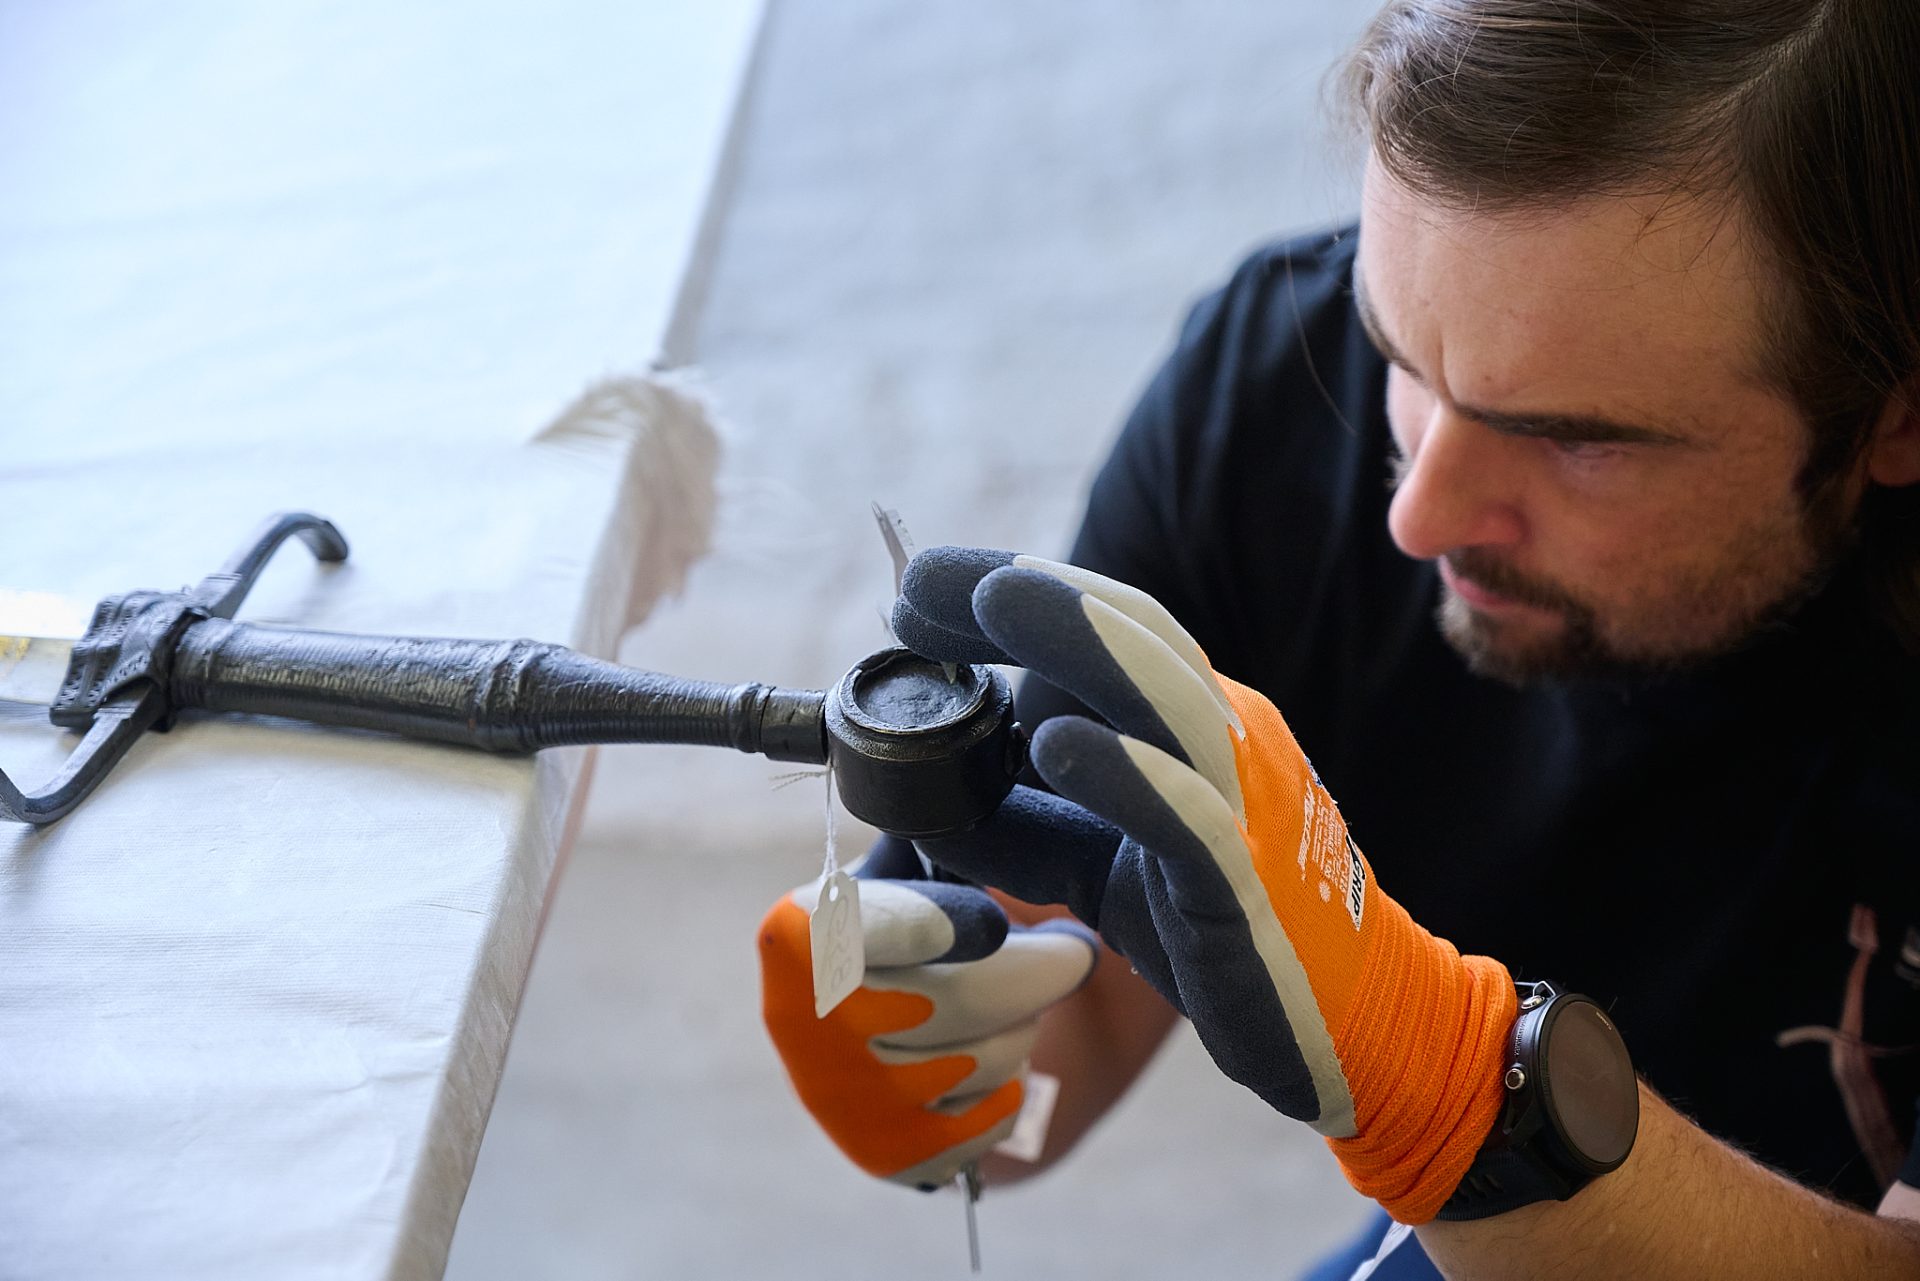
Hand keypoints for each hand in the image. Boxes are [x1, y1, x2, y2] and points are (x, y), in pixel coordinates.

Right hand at [758, 838, 1097, 1187]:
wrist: (868, 1014)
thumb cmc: (906, 913)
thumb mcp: (910, 857)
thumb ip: (945, 842)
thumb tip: (1008, 826)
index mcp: (795, 931)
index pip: (882, 930)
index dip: (946, 924)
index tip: (996, 920)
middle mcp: (799, 1020)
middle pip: (953, 1002)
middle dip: (1032, 973)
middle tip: (1071, 952)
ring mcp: (839, 1096)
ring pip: (980, 1062)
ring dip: (1023, 1028)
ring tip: (1023, 1003)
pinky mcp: (883, 1150)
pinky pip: (984, 1123)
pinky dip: (1010, 1092)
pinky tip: (1005, 1066)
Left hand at [893, 548, 1517, 1222]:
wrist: (1365, 1022)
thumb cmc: (1232, 931)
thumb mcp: (1109, 867)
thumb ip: (1031, 827)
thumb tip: (930, 800)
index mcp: (1193, 729)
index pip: (1107, 632)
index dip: (1016, 598)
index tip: (916, 591)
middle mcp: (1225, 742)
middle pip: (1131, 636)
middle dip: (1028, 595)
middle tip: (917, 584)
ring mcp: (1245, 805)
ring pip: (1166, 697)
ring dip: (1078, 639)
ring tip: (993, 603)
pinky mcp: (1247, 886)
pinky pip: (1191, 817)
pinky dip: (1127, 773)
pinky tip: (1058, 744)